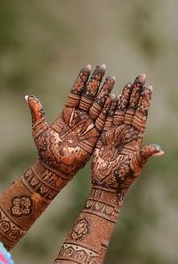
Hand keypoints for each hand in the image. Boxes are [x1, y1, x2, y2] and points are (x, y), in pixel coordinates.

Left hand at [26, 65, 115, 177]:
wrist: (55, 168)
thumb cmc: (46, 151)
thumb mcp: (39, 130)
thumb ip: (37, 113)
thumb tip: (28, 96)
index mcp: (67, 114)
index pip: (76, 93)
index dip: (82, 80)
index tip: (88, 66)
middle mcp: (79, 117)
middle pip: (89, 96)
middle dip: (96, 82)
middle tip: (103, 67)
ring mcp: (88, 125)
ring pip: (98, 105)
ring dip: (105, 92)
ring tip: (112, 78)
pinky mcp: (94, 135)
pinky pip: (103, 120)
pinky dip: (108, 109)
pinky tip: (114, 98)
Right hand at [91, 74, 162, 196]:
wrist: (106, 186)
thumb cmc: (121, 179)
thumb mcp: (135, 167)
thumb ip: (145, 155)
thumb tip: (159, 150)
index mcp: (136, 138)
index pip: (141, 115)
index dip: (144, 102)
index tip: (148, 88)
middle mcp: (127, 133)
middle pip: (132, 109)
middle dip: (136, 93)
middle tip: (140, 77)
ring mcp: (115, 134)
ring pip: (120, 111)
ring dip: (124, 97)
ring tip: (128, 83)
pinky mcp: (104, 138)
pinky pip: (106, 119)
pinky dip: (109, 108)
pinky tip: (111, 97)